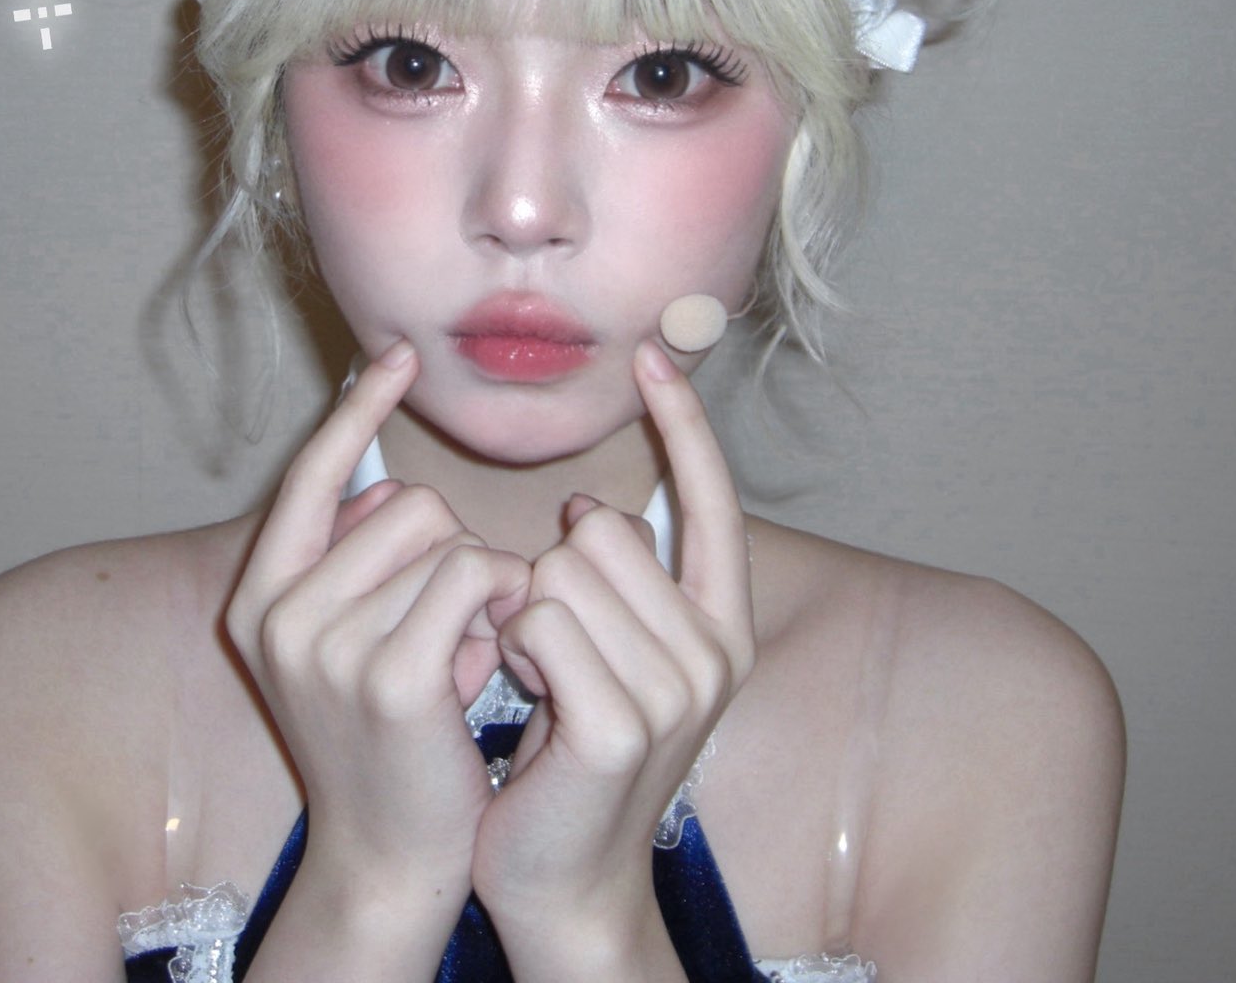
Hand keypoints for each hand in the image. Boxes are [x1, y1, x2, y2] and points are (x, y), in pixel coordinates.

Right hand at [224, 340, 531, 905]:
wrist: (388, 857)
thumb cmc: (390, 740)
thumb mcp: (350, 640)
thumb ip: (357, 562)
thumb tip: (384, 481)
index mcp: (261, 593)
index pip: (313, 474)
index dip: (356, 409)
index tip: (396, 353)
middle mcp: (277, 611)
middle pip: (404, 502)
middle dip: (451, 553)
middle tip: (448, 635)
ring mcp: (328, 643)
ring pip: (447, 539)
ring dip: (482, 590)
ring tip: (462, 661)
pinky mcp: (391, 673)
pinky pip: (474, 577)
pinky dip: (502, 610)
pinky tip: (488, 670)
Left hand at [471, 341, 755, 970]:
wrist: (564, 878)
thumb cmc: (570, 756)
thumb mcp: (609, 653)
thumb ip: (618, 579)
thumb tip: (593, 501)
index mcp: (721, 627)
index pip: (714, 503)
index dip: (685, 428)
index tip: (654, 357)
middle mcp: (716, 653)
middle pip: (607, 529)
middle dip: (555, 574)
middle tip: (554, 653)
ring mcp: (674, 691)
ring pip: (562, 570)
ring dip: (527, 617)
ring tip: (540, 683)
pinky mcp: (617, 724)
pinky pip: (538, 621)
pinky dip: (513, 650)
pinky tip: (526, 700)